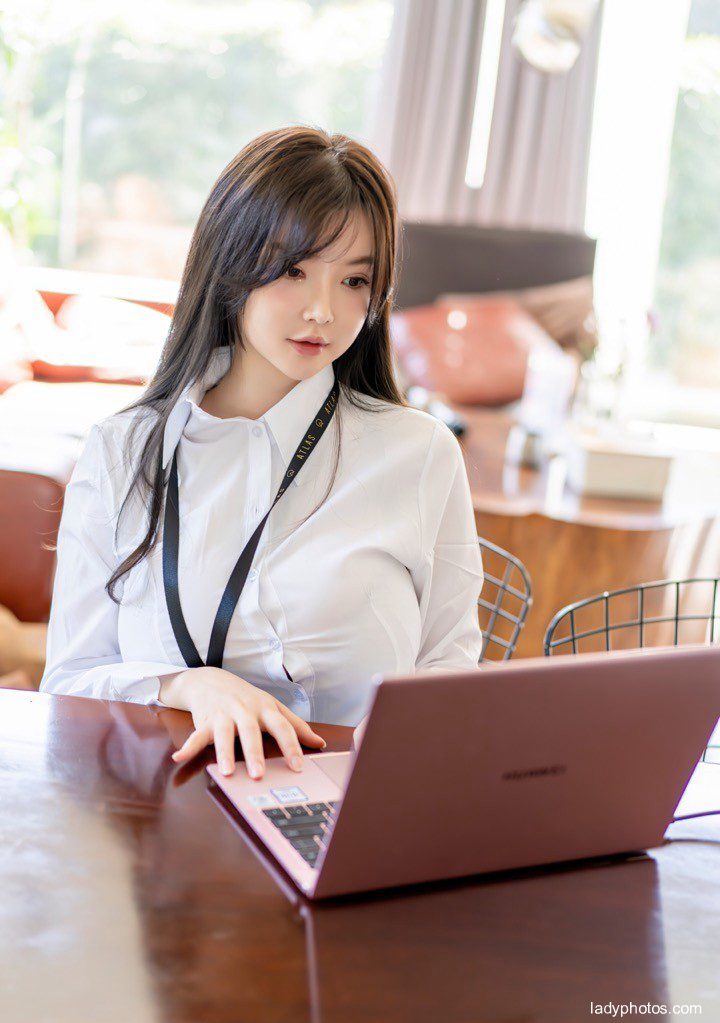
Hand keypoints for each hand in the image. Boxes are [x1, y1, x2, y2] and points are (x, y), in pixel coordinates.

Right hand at [159, 666, 325, 778]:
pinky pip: (196, 734)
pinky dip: (188, 746)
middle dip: (255, 753)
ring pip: (223, 734)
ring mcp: (223, 715)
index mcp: (265, 709)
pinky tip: (180, 758)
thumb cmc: (247, 698)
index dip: (291, 746)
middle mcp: (245, 711)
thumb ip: (296, 726)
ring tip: (226, 771)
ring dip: (224, 752)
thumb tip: (320, 743)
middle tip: (259, 774)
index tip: (298, 766)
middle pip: (251, 732)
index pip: (282, 727)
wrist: (211, 679)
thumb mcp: (273, 707)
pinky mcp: (204, 720)